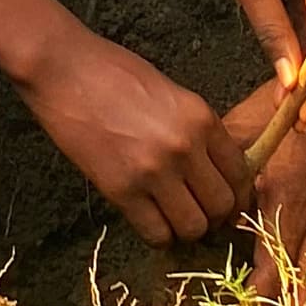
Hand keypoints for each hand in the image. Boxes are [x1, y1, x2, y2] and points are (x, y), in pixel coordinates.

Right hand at [20, 24, 246, 248]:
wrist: (64, 69)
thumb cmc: (115, 73)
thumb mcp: (173, 95)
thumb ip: (197, 131)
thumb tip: (214, 171)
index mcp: (202, 119)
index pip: (241, 174)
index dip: (238, 197)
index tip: (228, 205)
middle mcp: (185, 147)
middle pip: (222, 206)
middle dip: (215, 217)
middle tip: (198, 213)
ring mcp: (154, 171)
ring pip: (193, 227)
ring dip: (186, 229)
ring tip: (172, 219)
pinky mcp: (122, 190)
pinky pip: (156, 233)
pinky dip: (158, 236)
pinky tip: (149, 221)